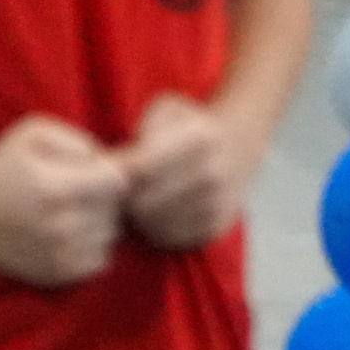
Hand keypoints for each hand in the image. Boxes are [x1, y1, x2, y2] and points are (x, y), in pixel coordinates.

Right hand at [0, 115, 127, 287]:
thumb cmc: (6, 164)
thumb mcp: (35, 132)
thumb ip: (80, 141)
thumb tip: (115, 162)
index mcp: (55, 188)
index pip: (118, 181)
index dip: (111, 170)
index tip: (94, 168)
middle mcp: (59, 226)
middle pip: (115, 208)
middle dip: (104, 195)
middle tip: (78, 188)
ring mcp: (59, 255)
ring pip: (110, 234)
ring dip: (99, 220)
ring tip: (72, 209)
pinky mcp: (58, 275)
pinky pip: (101, 259)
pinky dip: (92, 245)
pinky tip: (70, 231)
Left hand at [117, 93, 251, 251]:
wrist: (238, 146)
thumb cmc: (189, 126)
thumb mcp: (168, 110)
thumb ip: (140, 130)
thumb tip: (119, 167)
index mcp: (199, 138)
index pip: (142, 169)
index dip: (119, 175)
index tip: (112, 171)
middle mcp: (212, 173)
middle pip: (144, 203)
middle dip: (125, 199)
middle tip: (120, 191)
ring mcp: (216, 203)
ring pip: (154, 225)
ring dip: (138, 218)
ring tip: (137, 200)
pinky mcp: (216, 227)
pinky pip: (170, 239)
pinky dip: (156, 231)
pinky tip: (155, 213)